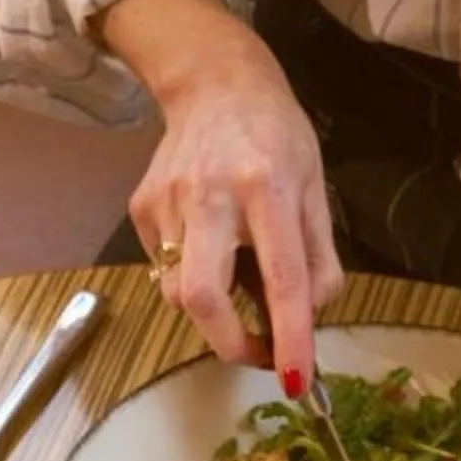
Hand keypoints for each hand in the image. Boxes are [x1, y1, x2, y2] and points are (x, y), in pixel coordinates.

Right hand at [126, 23, 341, 389]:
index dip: (289, 335)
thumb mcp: (314, 188)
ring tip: (237, 282)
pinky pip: (164, 267)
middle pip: (201, 297)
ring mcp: (168, 202)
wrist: (213, 82)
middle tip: (258, 352)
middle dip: (229, 342)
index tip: (296, 378)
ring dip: (213, 310)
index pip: (281, 278)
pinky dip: (191, 275)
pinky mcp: (142, 208)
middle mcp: (211, 195)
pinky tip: (208, 244)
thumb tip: (309, 317)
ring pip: (178, 291)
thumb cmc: (274, 137)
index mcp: (266, 187)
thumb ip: (318, 258)